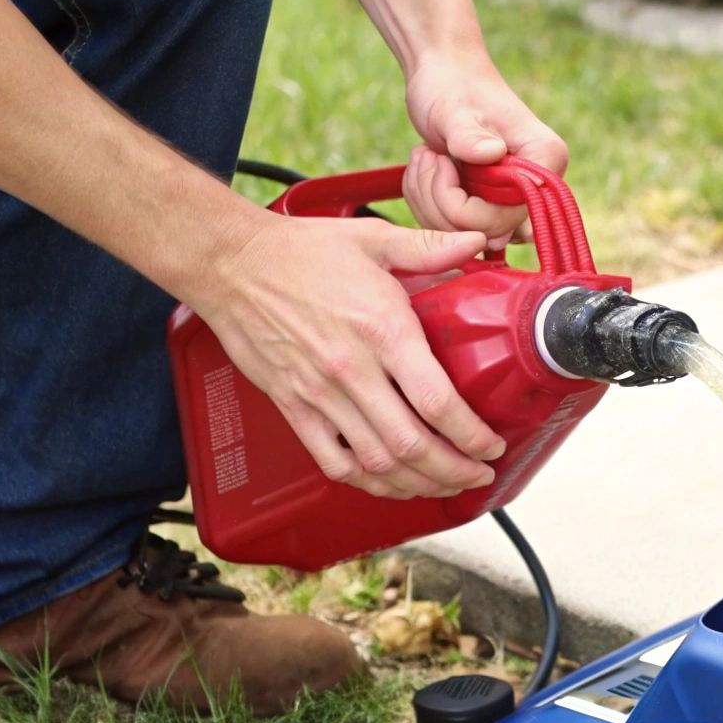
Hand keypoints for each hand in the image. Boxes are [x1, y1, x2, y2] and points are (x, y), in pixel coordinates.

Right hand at [188, 212, 505, 498]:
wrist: (230, 264)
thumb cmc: (300, 252)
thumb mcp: (373, 238)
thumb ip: (429, 247)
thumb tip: (475, 242)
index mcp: (382, 329)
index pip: (437, 402)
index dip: (472, 435)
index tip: (491, 444)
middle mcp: (353, 370)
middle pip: (412, 445)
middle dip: (455, 471)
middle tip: (478, 474)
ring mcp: (320, 394)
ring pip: (377, 463)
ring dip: (418, 484)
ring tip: (446, 484)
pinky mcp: (293, 407)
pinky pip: (334, 462)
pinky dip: (368, 483)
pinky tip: (392, 484)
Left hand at [403, 57, 568, 239]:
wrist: (443, 73)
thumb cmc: (451, 85)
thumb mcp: (454, 111)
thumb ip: (469, 137)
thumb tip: (491, 155)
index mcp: (545, 161)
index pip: (509, 219)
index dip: (466, 208)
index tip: (445, 165)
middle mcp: (539, 185)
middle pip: (489, 233)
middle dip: (444, 206)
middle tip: (430, 160)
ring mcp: (516, 198)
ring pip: (469, 236)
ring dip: (431, 203)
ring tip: (426, 159)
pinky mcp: (492, 204)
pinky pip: (457, 229)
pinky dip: (430, 206)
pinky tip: (428, 170)